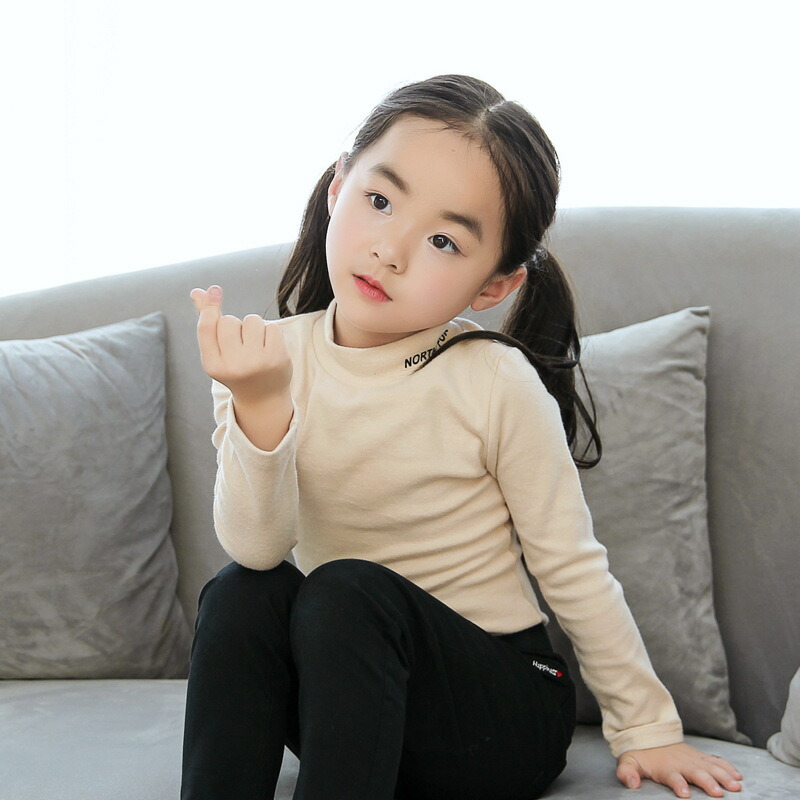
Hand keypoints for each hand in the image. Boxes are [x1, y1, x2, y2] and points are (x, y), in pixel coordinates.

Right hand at [190, 285, 292, 404]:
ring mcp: (256, 362)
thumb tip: (197, 292)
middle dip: (235, 325)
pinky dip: (270, 332)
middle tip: (241, 345)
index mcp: (213, 365)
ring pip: (252, 320)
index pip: (207, 328)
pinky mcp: (277, 358)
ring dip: (254, 327)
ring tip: (256, 347)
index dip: (210, 306)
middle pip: (229, 321)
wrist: (263, 397)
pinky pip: (272, 326)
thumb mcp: (218, 352)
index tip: (215, 290)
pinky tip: (269, 349)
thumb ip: (208, 323)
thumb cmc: (236, 369)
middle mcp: (233, 366)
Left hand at [617, 742, 742, 796]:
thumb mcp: (629, 762)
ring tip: (735, 786)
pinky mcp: (700, 757)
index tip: (685, 793)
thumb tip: (631, 783)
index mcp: (666, 767)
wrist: (650, 734)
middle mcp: (682, 763)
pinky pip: (716, 761)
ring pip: (710, 767)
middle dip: (707, 782)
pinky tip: (738, 776)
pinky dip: (728, 767)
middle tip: (718, 793)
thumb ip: (627, 772)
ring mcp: (693, 759)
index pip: (672, 776)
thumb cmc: (642, 754)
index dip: (678, 784)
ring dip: (723, 776)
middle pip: (696, 773)